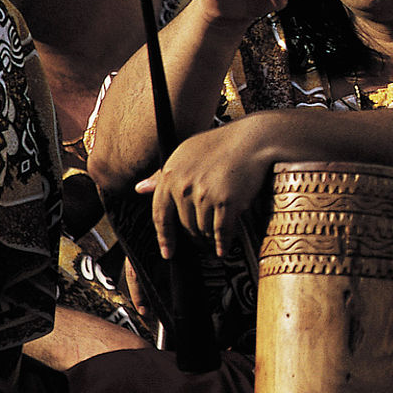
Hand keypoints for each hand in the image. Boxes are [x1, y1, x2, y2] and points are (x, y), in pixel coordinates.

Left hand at [136, 111, 292, 257]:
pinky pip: (221, 231)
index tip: (167, 253)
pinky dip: (222, 244)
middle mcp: (183, 187)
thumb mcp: (185, 154)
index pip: (160, 214)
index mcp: (170, 175)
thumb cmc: (220, 144)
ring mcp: (204, 195)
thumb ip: (161, 174)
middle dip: (193, 239)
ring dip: (208, 241)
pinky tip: (223, 250)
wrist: (253, 139)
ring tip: (213, 246)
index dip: (164, 237)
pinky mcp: (226, 201)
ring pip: (202, 229)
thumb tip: (139, 188)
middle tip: (201, 247)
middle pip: (184, 225)